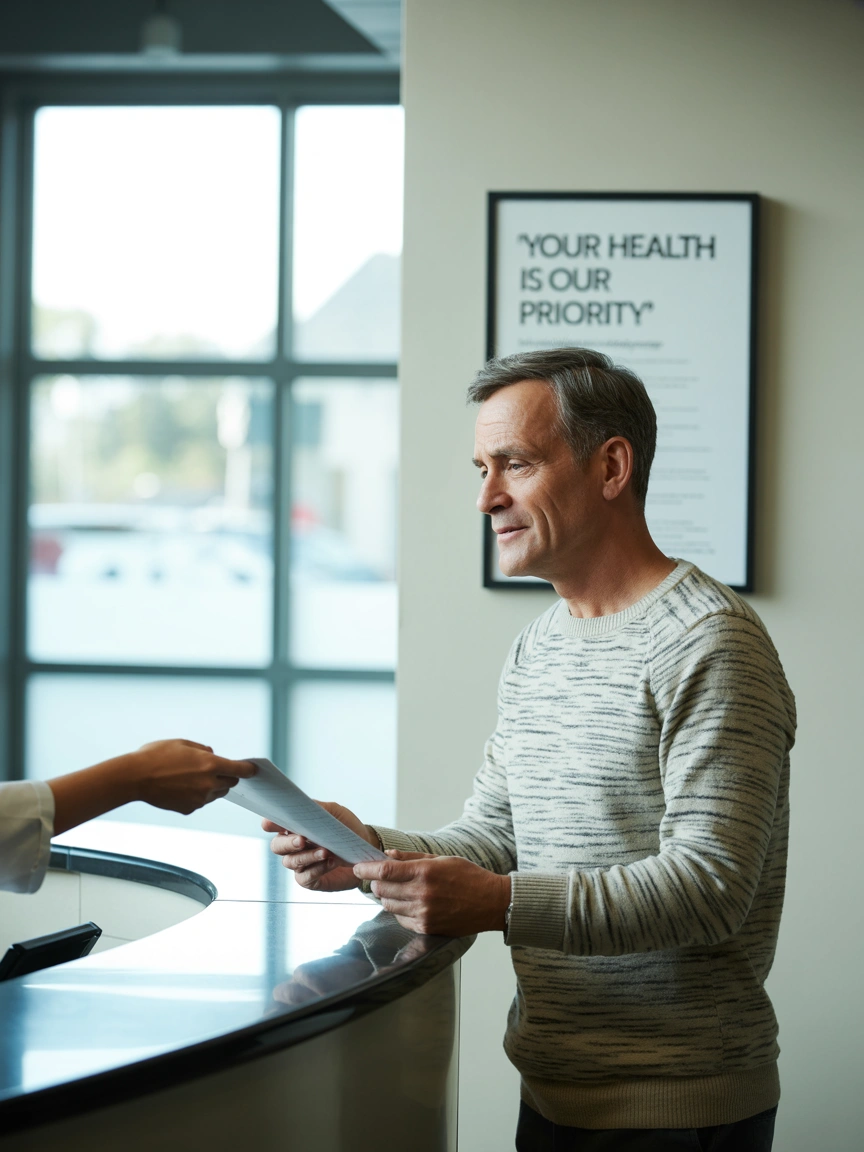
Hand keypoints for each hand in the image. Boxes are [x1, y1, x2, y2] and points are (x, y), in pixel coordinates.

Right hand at [132, 739, 255, 813]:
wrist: (134, 778)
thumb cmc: (157, 755)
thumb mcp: (182, 743)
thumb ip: (203, 749)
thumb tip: (213, 755)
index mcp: (210, 765)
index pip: (240, 770)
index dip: (248, 769)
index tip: (253, 770)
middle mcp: (208, 784)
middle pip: (230, 783)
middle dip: (227, 777)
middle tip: (214, 770)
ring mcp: (199, 799)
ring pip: (215, 794)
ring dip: (212, 786)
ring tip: (192, 777)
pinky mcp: (189, 809)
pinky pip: (200, 802)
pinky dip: (196, 795)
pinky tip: (181, 787)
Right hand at [264, 801, 376, 892]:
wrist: (365, 849)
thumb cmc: (347, 828)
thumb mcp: (334, 812)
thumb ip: (316, 808)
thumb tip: (300, 805)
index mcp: (295, 827)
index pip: (275, 825)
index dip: (270, 824)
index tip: (269, 824)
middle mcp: (293, 846)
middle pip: (277, 847)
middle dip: (288, 843)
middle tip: (302, 840)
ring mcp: (300, 864)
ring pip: (291, 862)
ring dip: (307, 856)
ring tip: (325, 851)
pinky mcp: (310, 880)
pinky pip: (305, 876)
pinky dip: (317, 869)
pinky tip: (330, 862)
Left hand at [353, 850, 511, 935]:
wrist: (491, 903)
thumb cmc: (468, 876)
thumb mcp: (441, 859)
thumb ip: (411, 858)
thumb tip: (387, 855)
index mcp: (425, 872)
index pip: (385, 871)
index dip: (366, 868)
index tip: (357, 867)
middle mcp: (422, 894)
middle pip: (382, 889)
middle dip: (377, 881)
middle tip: (382, 877)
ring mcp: (423, 913)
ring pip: (388, 905)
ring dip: (388, 896)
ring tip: (400, 889)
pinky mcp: (426, 928)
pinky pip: (400, 919)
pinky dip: (400, 910)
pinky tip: (411, 903)